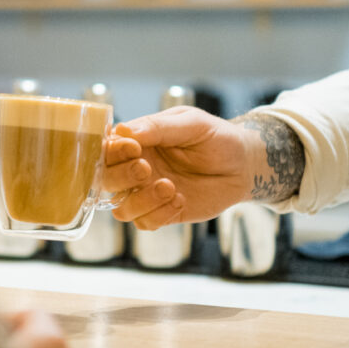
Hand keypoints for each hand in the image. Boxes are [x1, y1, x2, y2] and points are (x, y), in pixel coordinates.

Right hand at [102, 106, 256, 228]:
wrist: (243, 165)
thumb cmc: (217, 138)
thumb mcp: (191, 123)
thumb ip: (158, 127)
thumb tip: (123, 130)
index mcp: (138, 142)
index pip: (106, 149)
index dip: (112, 151)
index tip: (133, 147)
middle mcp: (137, 168)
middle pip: (105, 181)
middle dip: (122, 176)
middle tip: (146, 168)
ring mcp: (148, 194)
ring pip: (121, 209)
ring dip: (141, 201)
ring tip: (170, 187)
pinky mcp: (164, 213)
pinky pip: (145, 224)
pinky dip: (159, 215)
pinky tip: (181, 200)